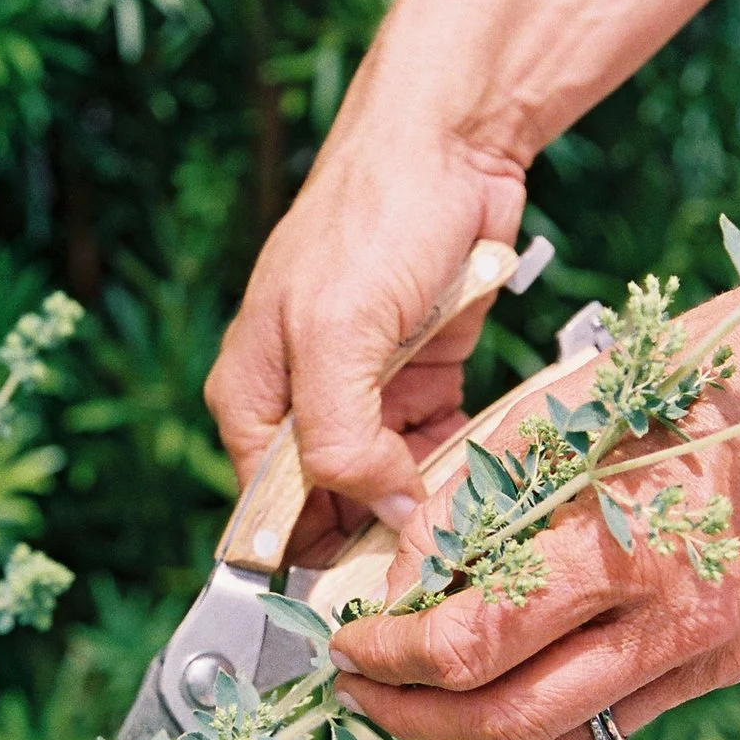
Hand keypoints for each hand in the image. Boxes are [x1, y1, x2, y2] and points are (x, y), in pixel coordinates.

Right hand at [204, 118, 528, 539]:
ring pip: (389, 487)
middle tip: (438, 566)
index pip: (269, 518)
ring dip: (426, 508)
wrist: (450, 142)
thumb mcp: (339, 335)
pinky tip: (486, 480)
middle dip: (381, 539)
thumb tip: (382, 513)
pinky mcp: (421, 378)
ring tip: (470, 530)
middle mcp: (300, 405)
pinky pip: (435, 448)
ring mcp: (363, 392)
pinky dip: (456, 467)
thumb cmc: (374, 219)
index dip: (318, 561)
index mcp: (253, 399)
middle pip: (332, 511)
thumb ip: (342, 437)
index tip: (377, 596)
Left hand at [327, 308, 739, 739]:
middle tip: (356, 689)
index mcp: (630, 551)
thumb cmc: (707, 364)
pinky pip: (614, 720)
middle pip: (508, 720)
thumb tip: (403, 564)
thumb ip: (485, 489)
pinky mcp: (730, 660)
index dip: (392, 655)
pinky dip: (541, 711)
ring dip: (472, 730)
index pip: (474, 644)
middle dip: (416, 717)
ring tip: (413, 692)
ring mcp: (711, 654)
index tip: (343, 640)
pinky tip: (498, 674)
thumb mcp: (580, 402)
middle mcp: (677, 624)